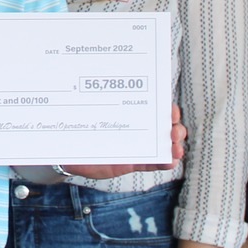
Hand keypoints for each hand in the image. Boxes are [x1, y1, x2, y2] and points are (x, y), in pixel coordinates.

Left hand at [59, 103, 183, 179]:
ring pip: (164, 144)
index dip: (167, 108)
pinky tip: (170, 161)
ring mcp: (138, 145)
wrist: (71, 154)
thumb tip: (77, 85)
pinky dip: (165, 162)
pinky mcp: (134, 162)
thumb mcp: (82, 114)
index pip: (153, 106)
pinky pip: (154, 162)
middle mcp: (137, 126)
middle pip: (164, 125)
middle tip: (173, 131)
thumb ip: (86, 105)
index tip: (170, 111)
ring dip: (174, 145)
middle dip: (175, 127)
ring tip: (175, 148)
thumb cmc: (77, 129)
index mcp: (128, 110)